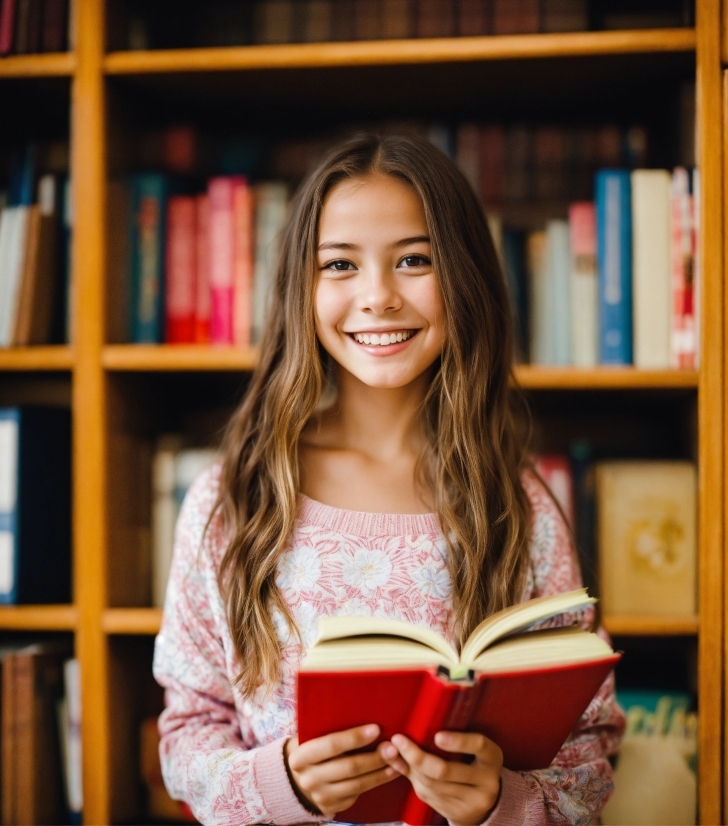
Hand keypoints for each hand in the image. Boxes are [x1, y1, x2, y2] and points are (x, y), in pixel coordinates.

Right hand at [285, 724, 398, 817]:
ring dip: (380, 772)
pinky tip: (388, 773)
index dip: (354, 737)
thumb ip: (327, 728)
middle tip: (392, 747)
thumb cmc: (311, 749)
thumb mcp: (310, 737)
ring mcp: (320, 796)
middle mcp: (309, 778)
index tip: (376, 729)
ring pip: (357, 784)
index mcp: (301, 756)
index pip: (331, 745)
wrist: (296, 780)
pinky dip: (376, 782)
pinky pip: (358, 794)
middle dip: (374, 757)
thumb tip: (357, 708)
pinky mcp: (332, 807)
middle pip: (348, 767)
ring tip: (397, 761)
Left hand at [378, 731, 502, 824]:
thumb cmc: (473, 761)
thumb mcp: (473, 747)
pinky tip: (405, 767)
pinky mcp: (456, 813)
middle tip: (398, 740)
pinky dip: (413, 780)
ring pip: (432, 784)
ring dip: (410, 767)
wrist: (483, 799)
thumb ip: (453, 736)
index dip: (458, 741)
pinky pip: (428, 795)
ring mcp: (471, 802)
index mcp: (492, 757)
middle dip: (417, 756)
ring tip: (397, 752)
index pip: (478, 746)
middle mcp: (486, 782)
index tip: (437, 736)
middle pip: (446, 771)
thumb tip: (418, 725)